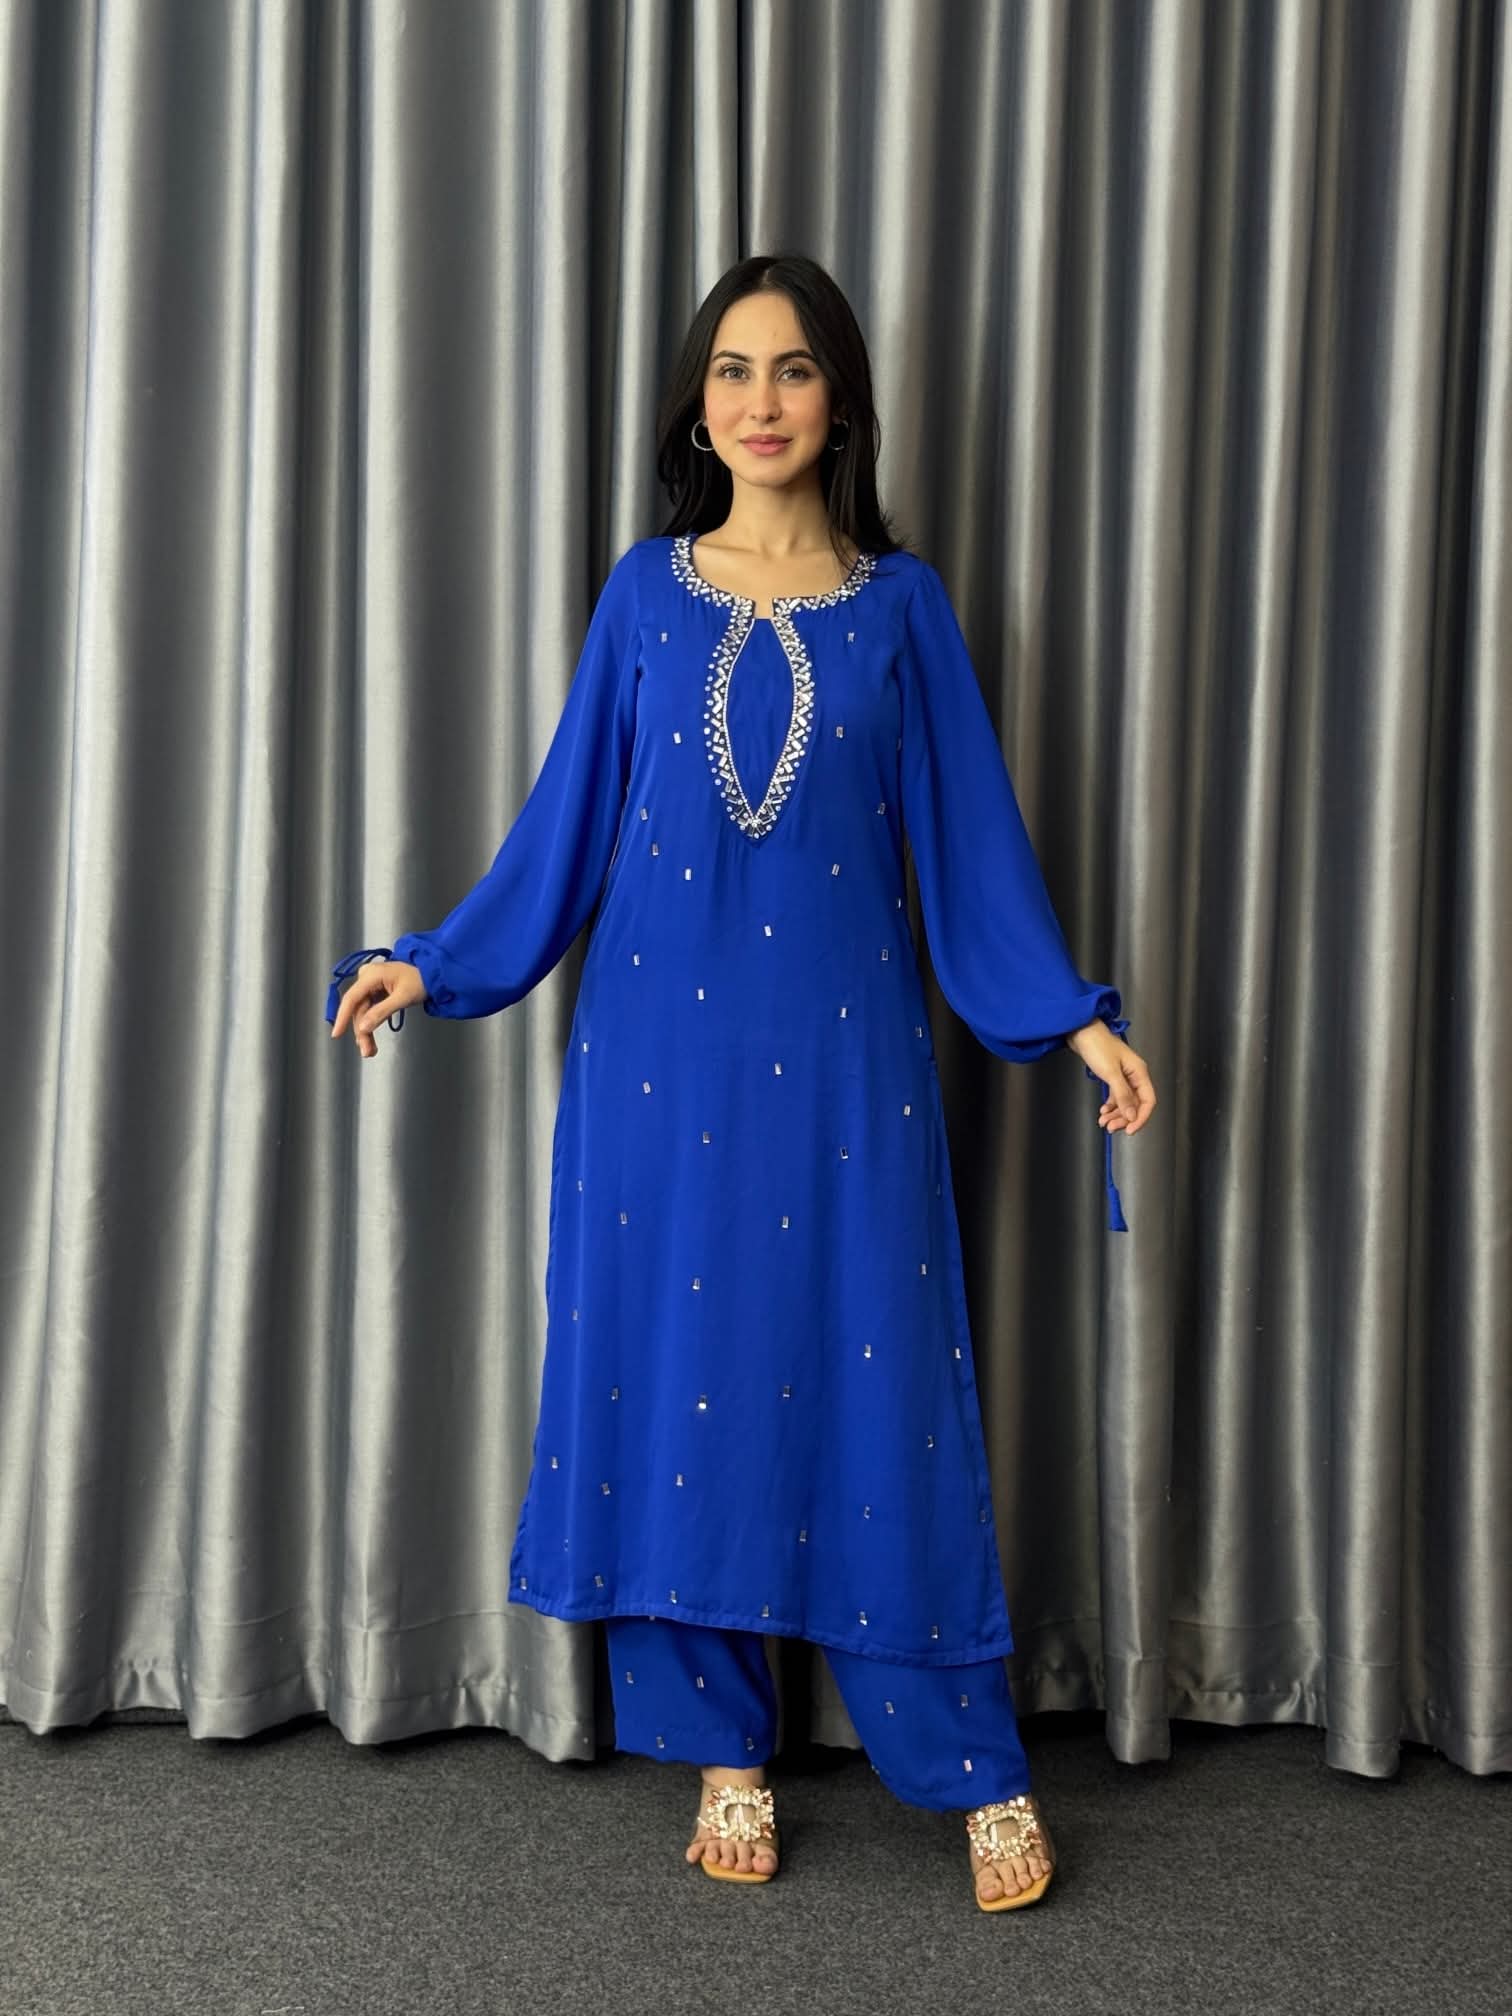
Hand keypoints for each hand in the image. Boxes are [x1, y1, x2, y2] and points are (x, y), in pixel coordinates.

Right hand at [329, 960, 426, 1058]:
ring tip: (370, 1051)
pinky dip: (370, 1024)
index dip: (342, 1017)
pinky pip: (368, 1009)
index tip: (336, 1034)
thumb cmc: (420, 981)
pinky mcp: (374, 991)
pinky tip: (370, 1041)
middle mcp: (366, 978)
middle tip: (366, 1052)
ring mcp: (369, 985)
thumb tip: (362, 1027)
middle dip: (361, 1031)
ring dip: (365, 1032)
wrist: (433, 973)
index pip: (352, 998)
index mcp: (371, 975)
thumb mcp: (403, 997)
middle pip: (358, 1008)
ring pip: (362, 1012)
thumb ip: (382, 1012)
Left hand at [1065, 1021, 1155, 1135]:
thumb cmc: (1097, 1046)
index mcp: (1140, 1072)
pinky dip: (1110, 1106)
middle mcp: (1135, 1075)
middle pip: (1136, 1104)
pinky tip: (1103, 1112)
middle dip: (1124, 1118)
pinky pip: (1116, 1096)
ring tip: (1103, 1122)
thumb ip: (1122, 1095)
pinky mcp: (1113, 1076)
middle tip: (1110, 1127)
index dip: (1141, 1118)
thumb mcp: (1111, 1073)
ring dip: (1116, 1114)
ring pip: (1125, 1102)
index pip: (1148, 1101)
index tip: (1130, 1130)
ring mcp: (1124, 1076)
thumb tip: (1132, 1116)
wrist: (1081, 1031)